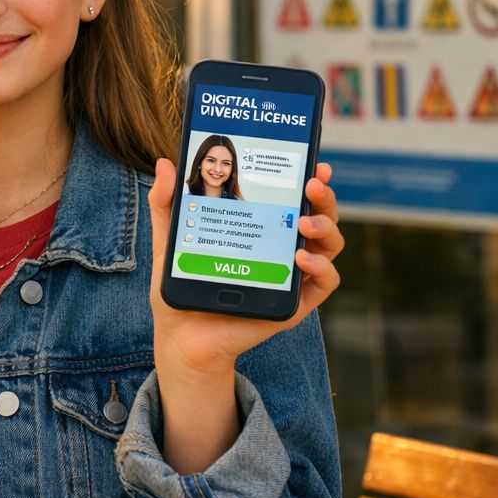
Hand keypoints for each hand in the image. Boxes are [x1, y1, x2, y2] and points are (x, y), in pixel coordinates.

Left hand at [146, 159, 343, 375]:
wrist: (181, 335)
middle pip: (320, 215)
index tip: (313, 162)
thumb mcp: (171, 240)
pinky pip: (325, 283)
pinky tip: (301, 258)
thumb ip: (167, 203)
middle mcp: (283, 246)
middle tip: (311, 185)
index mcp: (263, 226)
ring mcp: (292, 274)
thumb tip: (166, 164)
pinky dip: (322, 268)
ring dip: (326, 228)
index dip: (310, 178)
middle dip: (324, 197)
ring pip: (330, 245)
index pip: (294, 196)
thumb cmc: (183, 284)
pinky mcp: (294, 303)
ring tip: (304, 223)